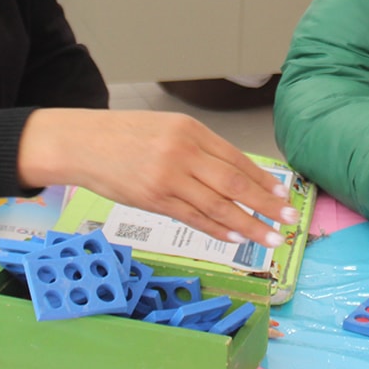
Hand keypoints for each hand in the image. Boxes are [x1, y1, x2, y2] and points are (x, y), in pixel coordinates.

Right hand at [17, 109, 295, 247]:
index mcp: (189, 129)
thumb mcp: (166, 130)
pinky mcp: (153, 199)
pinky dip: (216, 230)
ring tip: (270, 238)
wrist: (80, 143)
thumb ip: (197, 150)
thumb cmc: (123, 136)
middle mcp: (182, 151)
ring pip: (218, 205)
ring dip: (248, 224)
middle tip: (288, 219)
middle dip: (266, 204)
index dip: (263, 179)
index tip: (282, 193)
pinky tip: (235, 238)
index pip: (236, 158)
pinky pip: (193, 218)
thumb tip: (234, 176)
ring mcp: (168, 177)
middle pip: (234, 182)